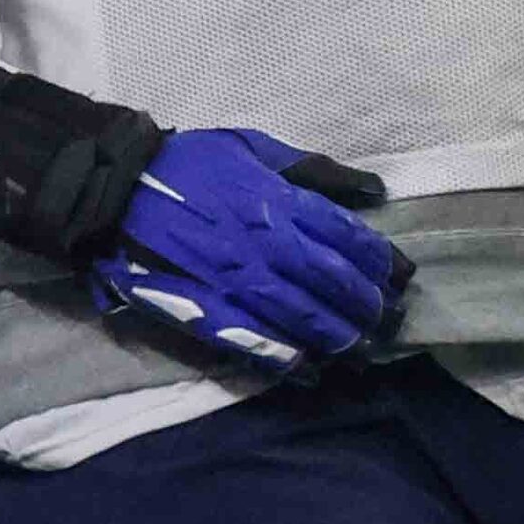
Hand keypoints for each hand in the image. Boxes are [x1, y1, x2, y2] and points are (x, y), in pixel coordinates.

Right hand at [89, 129, 414, 375]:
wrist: (119, 189)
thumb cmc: (192, 164)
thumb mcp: (257, 149)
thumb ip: (316, 171)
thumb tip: (375, 189)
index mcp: (279, 201)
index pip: (346, 237)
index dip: (381, 260)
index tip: (403, 276)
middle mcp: (265, 244)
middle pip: (331, 282)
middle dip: (367, 305)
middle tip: (391, 320)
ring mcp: (236, 282)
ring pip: (302, 317)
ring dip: (339, 338)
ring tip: (363, 351)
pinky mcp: (206, 310)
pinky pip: (255, 342)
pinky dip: (286, 362)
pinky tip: (310, 373)